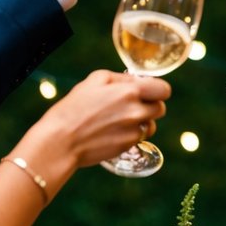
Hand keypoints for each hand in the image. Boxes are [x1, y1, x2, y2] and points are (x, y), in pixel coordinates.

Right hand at [21, 69, 170, 180]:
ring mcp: (133, 131)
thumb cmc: (75, 106)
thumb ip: (122, 78)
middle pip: (160, 108)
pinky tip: (113, 131)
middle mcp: (136, 112)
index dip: (157, 89)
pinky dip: (131, 135)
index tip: (148, 90)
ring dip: (143, 122)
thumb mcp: (96, 80)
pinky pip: (139, 138)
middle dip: (150, 105)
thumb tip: (138, 81)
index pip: (164, 90)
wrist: (61, 140)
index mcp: (130, 91)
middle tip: (133, 105)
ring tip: (121, 119)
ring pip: (151, 125)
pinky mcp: (127, 146)